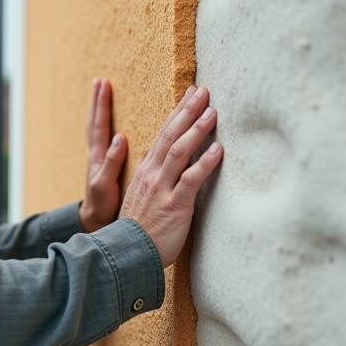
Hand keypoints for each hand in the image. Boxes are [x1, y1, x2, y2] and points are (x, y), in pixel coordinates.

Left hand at [79, 78, 128, 232]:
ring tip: (102, 92)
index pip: (99, 124)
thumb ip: (111, 162)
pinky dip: (105, 124)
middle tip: (100, 81)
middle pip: (96, 121)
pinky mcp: (104, 164)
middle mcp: (97, 154)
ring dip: (99, 109)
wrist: (94, 221)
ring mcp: (99, 158)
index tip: (103, 84)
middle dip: (97, 100)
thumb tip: (118, 138)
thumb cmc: (102, 205)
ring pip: (98, 128)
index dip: (101, 104)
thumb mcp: (106, 185)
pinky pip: (104, 138)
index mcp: (98, 156)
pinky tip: (111, 119)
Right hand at [120, 86, 222, 266]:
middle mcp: (152, 175)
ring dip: (197, 129)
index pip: (162, 134)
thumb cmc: (138, 229)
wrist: (127, 254)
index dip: (178, 113)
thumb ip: (151, 175)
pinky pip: (191, 179)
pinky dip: (204, 163)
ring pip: (179, 151)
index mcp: (146, 171)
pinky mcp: (175, 205)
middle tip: (203, 91)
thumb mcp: (141, 196)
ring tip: (213, 111)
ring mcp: (162, 189)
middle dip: (187, 111)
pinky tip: (217, 149)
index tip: (190, 95)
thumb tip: (155, 156)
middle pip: (170, 135)